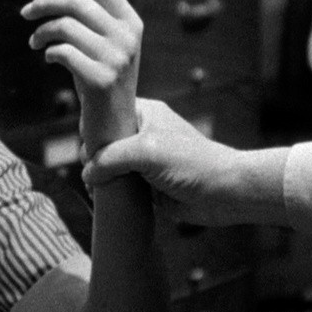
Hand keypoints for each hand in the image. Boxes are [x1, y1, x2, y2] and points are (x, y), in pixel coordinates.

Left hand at [21, 0, 141, 152]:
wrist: (114, 124)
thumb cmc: (99, 75)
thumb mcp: (100, 41)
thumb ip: (85, 13)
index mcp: (131, 22)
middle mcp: (128, 37)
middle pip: (78, 1)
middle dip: (45, 2)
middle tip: (26, 12)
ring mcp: (117, 59)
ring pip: (66, 26)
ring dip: (42, 31)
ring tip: (34, 41)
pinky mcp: (101, 80)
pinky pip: (63, 52)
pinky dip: (49, 51)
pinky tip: (48, 57)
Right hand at [82, 98, 285, 226]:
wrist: (224, 193)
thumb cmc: (191, 163)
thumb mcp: (146, 151)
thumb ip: (110, 158)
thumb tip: (87, 174)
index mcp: (144, 112)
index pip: (105, 113)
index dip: (92, 129)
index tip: (87, 148)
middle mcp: (142, 133)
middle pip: (103, 142)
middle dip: (92, 158)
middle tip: (92, 173)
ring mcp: (144, 159)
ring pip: (108, 165)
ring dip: (99, 177)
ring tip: (95, 189)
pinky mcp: (146, 183)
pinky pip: (118, 184)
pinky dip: (109, 191)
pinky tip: (103, 198)